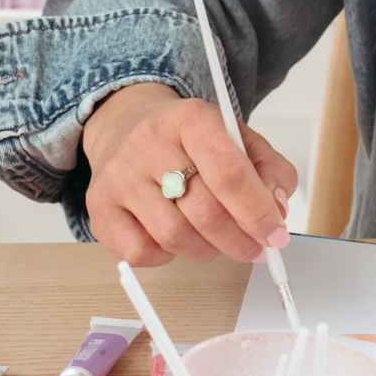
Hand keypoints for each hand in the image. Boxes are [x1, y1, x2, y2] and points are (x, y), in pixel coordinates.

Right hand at [81, 82, 299, 266]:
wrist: (125, 126)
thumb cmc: (187, 140)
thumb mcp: (237, 138)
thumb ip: (269, 170)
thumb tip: (276, 210)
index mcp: (190, 118)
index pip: (229, 172)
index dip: (258, 212)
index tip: (275, 235)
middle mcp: (148, 143)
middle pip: (205, 211)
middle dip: (240, 240)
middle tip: (254, 248)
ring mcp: (119, 176)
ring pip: (174, 236)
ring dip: (207, 251)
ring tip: (216, 242)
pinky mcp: (99, 207)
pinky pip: (141, 252)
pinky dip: (167, 256)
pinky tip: (175, 239)